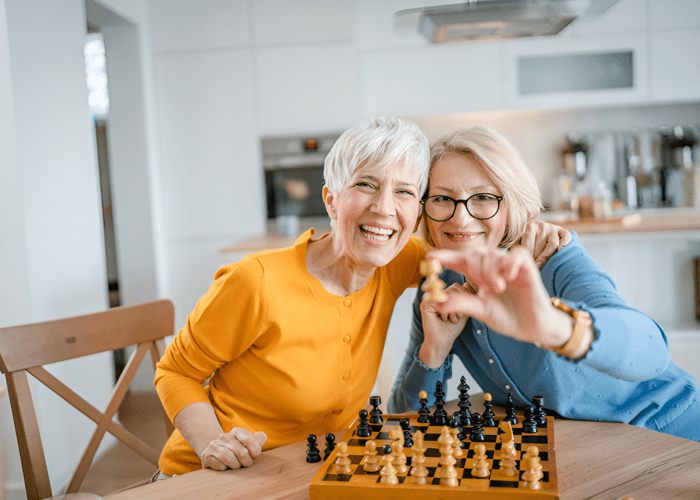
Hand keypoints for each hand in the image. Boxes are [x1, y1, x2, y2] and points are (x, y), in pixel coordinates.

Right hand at [200, 428, 267, 470]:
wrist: (216, 454)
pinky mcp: (206, 456)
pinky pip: (220, 465)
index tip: (254, 456)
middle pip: (242, 452)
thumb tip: (263, 437)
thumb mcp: (248, 444)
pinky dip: (225, 469)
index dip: (255, 451)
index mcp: (236, 431)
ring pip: (230, 459)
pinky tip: (224, 466)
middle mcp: (224, 436)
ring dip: (236, 466)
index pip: (250, 440)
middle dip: (246, 462)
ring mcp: (214, 445)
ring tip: (236, 465)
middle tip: (245, 464)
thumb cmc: (237, 450)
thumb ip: (257, 440)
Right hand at [418, 283, 469, 368]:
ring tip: (451, 318)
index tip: (464, 310)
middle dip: (459, 302)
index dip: (464, 296)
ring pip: (447, 293)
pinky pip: (439, 300)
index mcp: (445, 295)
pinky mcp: (425, 305)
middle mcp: (437, 295)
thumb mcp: (463, 311)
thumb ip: (466, 298)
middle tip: (458, 316)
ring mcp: (430, 298)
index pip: (457, 286)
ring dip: (452, 308)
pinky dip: (444, 310)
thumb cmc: (452, 328)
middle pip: (453, 288)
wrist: (443, 341)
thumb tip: (467, 284)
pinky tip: (444, 318)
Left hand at [425, 245, 571, 348]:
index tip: (429, 258)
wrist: (533, 328)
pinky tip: (507, 276)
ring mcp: (510, 265)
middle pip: (475, 253)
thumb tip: (436, 301)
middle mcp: (493, 267)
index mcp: (480, 275)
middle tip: (480, 286)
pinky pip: (517, 254)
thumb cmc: (508, 317)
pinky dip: (510, 262)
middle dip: (472, 266)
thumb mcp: (481, 311)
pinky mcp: (528, 267)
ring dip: (490, 270)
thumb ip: (461, 303)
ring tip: (496, 288)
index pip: (459, 261)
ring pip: (493, 254)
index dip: (445, 257)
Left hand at [516, 220, 570, 268]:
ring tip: (543, 263)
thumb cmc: (525, 241)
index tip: (529, 266)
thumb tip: (516, 259)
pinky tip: (560, 251)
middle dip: (538, 258)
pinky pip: (566, 236)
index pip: (528, 245)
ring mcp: (552, 227)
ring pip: (553, 244)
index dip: (528, 258)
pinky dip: (564, 243)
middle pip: (540, 246)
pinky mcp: (562, 230)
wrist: (537, 231)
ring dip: (548, 256)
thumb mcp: (517, 243)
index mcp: (529, 227)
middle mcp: (541, 225)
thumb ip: (515, 249)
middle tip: (536, 267)